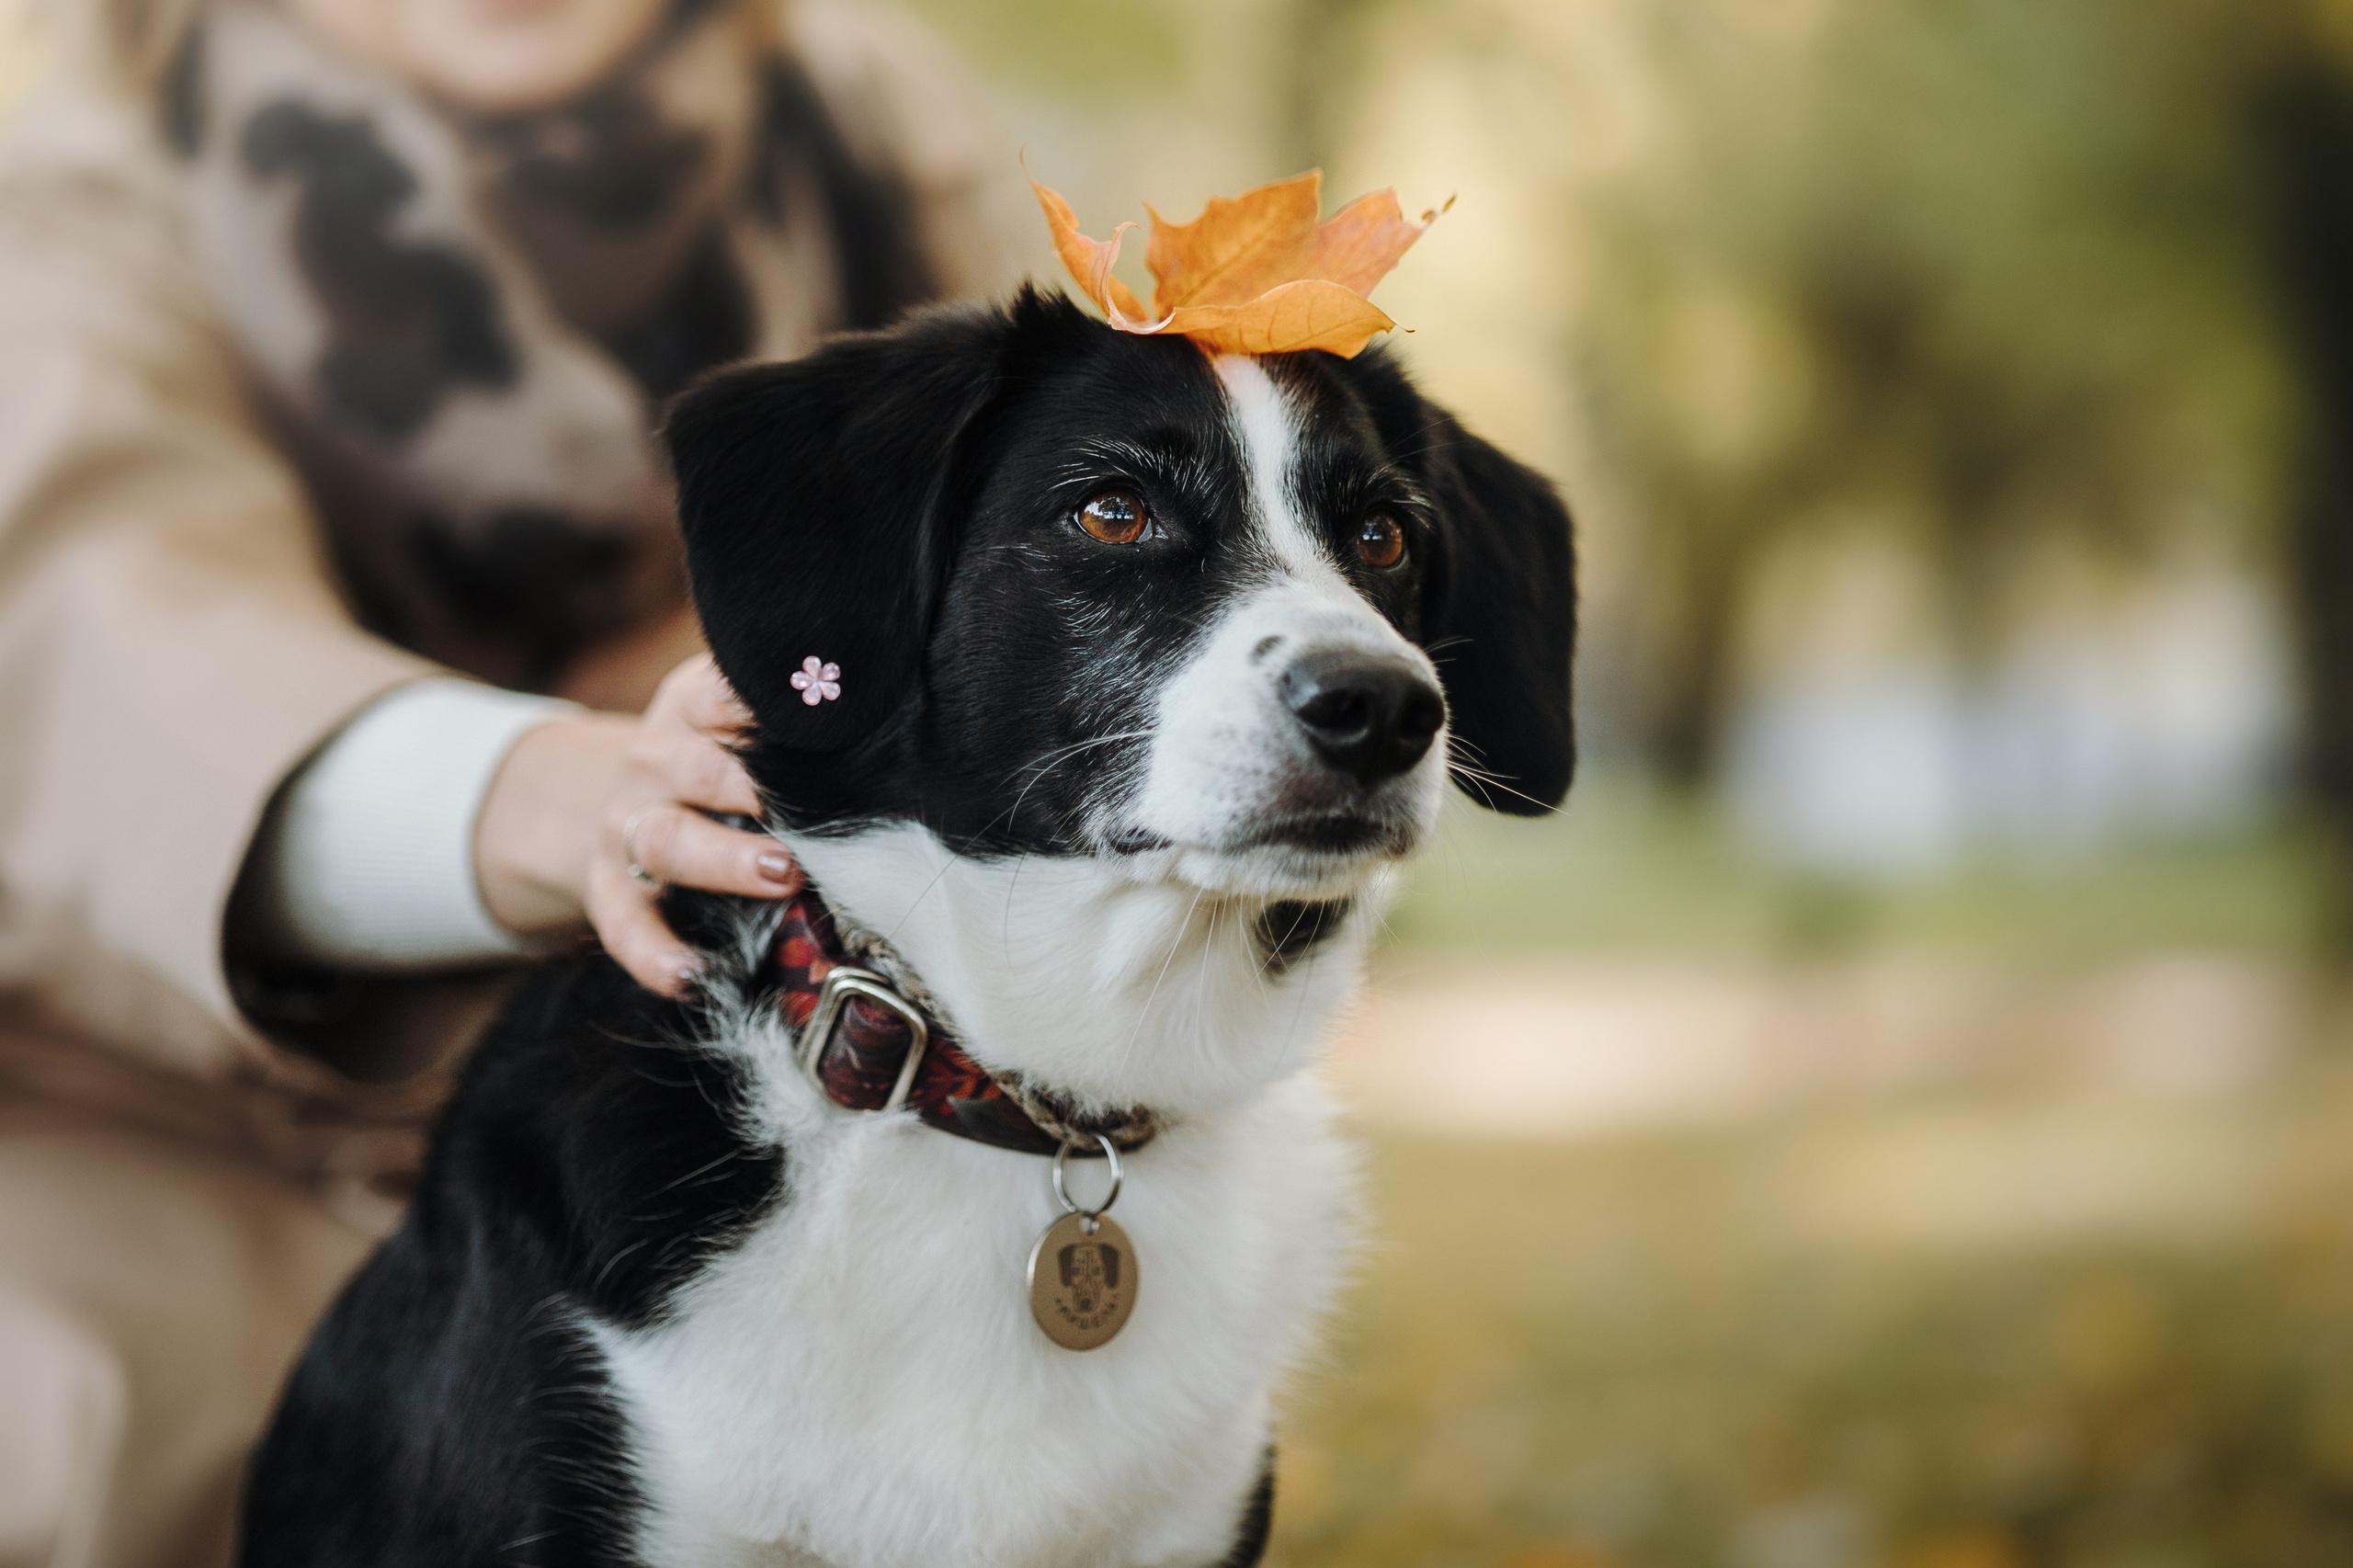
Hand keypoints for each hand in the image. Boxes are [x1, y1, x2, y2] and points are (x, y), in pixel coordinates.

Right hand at [475, 655, 800, 994]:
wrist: (619, 801)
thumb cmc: (719, 760)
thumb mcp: (740, 719)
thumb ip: (791, 718)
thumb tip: (874, 715)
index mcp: (692, 708)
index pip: (722, 696)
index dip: (765, 709)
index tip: (822, 722)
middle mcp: (653, 763)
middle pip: (699, 772)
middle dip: (755, 791)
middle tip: (818, 817)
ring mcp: (627, 828)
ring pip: (669, 843)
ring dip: (726, 862)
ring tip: (783, 877)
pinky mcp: (610, 890)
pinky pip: (626, 926)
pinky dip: (657, 955)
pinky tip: (694, 977)